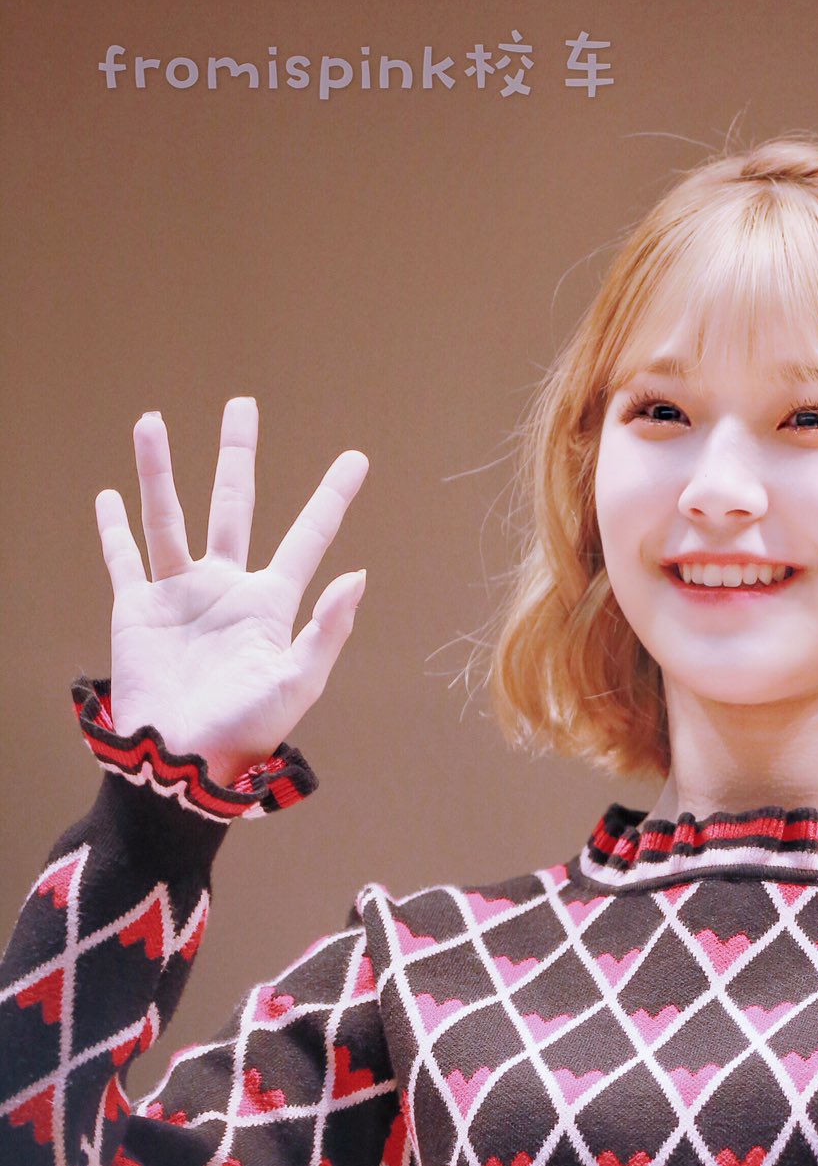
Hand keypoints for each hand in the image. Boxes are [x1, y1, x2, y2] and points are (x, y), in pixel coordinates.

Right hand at [97, 398, 368, 785]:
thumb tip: (358, 574)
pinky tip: (110, 496)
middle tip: (242, 404)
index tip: (357, 458)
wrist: (182, 762)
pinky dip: (113, 528)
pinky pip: (124, 560)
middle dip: (236, 455)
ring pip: (168, 516)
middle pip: (233, 505)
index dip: (332, 496)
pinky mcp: (137, 611)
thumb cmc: (246, 731)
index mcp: (271, 603)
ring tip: (151, 421)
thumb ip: (327, 628)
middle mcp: (226, 589)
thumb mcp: (298, 683)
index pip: (308, 536)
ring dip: (158, 470)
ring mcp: (180, 596)